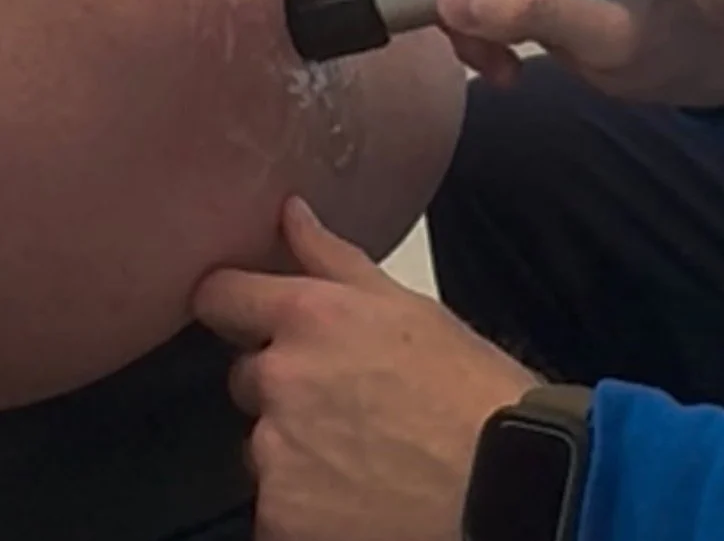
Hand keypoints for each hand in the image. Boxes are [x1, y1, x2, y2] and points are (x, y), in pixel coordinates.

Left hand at [194, 199, 536, 540]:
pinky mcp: (280, 517)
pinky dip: (303, 505)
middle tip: (346, 400)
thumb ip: (331, 257)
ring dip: (295, 448)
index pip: (219, 296)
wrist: (504, 480)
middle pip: (247, 377)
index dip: (231, 304)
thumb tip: (291, 213)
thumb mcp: (405, 304)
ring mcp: (274, 452)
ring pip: (263, 445)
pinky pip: (273, 506)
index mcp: (308, 316)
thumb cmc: (467, 389)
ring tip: (361, 452)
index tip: (242, 314)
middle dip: (283, 386)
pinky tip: (355, 495)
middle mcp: (280, 379)